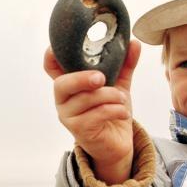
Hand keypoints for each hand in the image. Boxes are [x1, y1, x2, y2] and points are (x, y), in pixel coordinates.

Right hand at [46, 40, 141, 183]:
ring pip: (86, 99)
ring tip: (122, 99)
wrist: (117, 143)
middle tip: (101, 78)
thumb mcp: (119, 84)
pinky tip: (123, 112)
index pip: (51, 66)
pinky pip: (96, 114)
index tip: (65, 44)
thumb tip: (134, 43)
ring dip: (109, 96)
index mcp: (69, 83)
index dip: (52, 54)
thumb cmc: (111, 111)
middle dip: (82, 78)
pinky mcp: (79, 130)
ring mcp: (69, 116)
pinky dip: (115, 110)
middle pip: (61, 84)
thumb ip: (125, 64)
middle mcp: (63, 99)